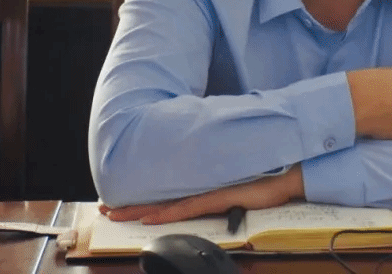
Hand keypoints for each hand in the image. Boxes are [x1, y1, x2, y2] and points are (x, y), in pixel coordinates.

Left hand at [100, 164, 303, 224]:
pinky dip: (166, 214)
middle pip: (159, 199)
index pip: (167, 196)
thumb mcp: (238, 191)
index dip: (142, 200)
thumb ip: (221, 194)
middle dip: (130, 205)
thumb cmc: (267, 181)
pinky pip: (186, 209)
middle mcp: (201, 189)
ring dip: (139, 210)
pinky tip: (150, 218)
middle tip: (103, 207)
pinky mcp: (218, 198)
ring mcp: (208, 193)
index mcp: (204, 188)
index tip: (120, 202)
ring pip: (166, 205)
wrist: (288, 174)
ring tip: (115, 213)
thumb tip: (210, 199)